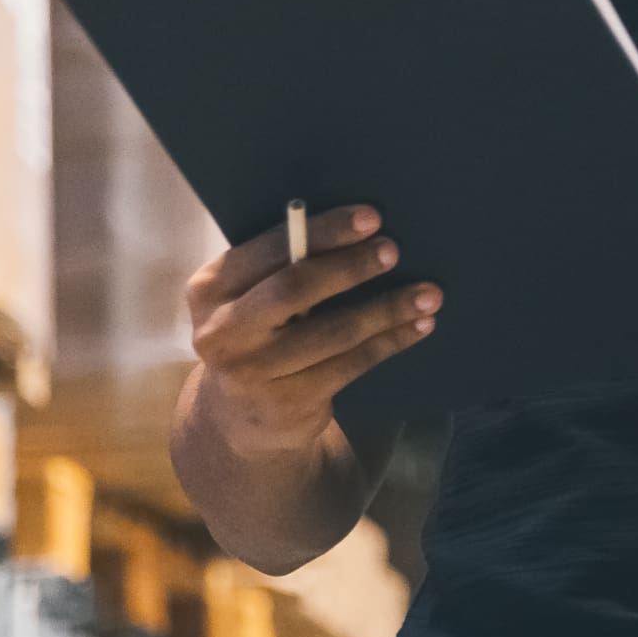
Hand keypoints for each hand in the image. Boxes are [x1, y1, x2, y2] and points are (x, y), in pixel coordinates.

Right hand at [183, 205, 439, 456]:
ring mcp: (253, 372)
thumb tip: (356, 227)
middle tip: (393, 250)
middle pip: (295, 287)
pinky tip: (417, 327)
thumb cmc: (256, 335)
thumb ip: (280, 266)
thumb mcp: (249, 299)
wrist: (240, 419)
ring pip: (333, 331)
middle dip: (350, 265)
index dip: (323, 231)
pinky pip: (351, 365)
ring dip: (386, 309)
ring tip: (427, 294)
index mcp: (210, 289)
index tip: (370, 217)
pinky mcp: (288, 403)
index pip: (270, 249)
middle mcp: (222, 331)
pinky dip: (389, 342)